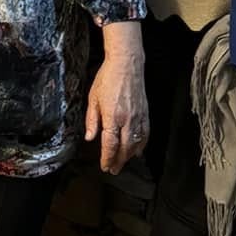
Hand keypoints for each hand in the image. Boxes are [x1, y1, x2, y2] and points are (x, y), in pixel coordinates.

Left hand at [85, 46, 147, 171]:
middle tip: (113, 170)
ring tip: (123, 163)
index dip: (107, 158)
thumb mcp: (93, 98)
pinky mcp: (145, 113)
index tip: (104, 166)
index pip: (110, 144)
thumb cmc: (107, 78)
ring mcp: (138, 116)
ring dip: (129, 156)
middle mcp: (127, 119)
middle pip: (124, 148)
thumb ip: (92, 120)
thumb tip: (90, 138)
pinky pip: (145, 134)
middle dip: (118, 161)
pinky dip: (142, 145)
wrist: (126, 64)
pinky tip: (138, 151)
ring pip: (136, 143)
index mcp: (112, 116)